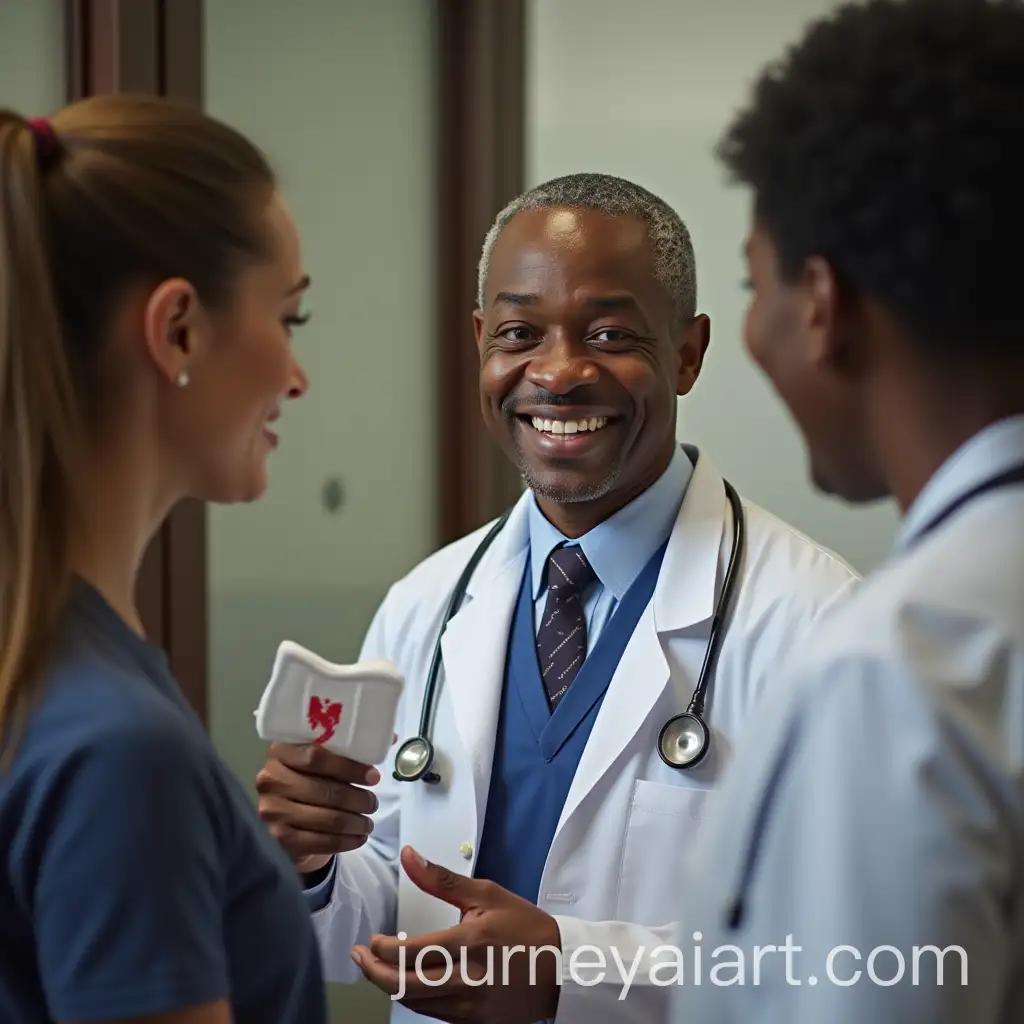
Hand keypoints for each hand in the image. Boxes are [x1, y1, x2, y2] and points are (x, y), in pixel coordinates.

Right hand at [255, 741, 383, 871]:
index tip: (374, 777)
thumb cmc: (309, 779)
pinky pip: (320, 841)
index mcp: (280, 751)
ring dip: (356, 822)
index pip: (316, 757)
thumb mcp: (322, 758)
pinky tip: (359, 837)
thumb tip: (390, 738)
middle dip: (358, 799)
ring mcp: (271, 810)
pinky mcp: (277, 838)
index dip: (349, 767)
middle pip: (325, 790)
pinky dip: (346, 841)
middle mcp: (269, 779)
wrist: (282, 816)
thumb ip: (349, 747)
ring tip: (369, 821)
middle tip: (374, 803)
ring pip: (326, 818)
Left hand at [352, 847, 561, 1023]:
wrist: (561, 968)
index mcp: (470, 943)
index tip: (370, 940)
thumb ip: (442, 879)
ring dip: (390, 986)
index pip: (411, 952)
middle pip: (405, 985)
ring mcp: (471, 1007)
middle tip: (359, 957)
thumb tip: (409, 856)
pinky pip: (433, 1014)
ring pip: (416, 1003)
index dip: (382, 949)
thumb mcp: (486, 894)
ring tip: (376, 969)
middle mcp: (468, 979)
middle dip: (374, 972)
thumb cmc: (524, 926)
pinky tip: (407, 983)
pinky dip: (414, 999)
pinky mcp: (475, 1022)